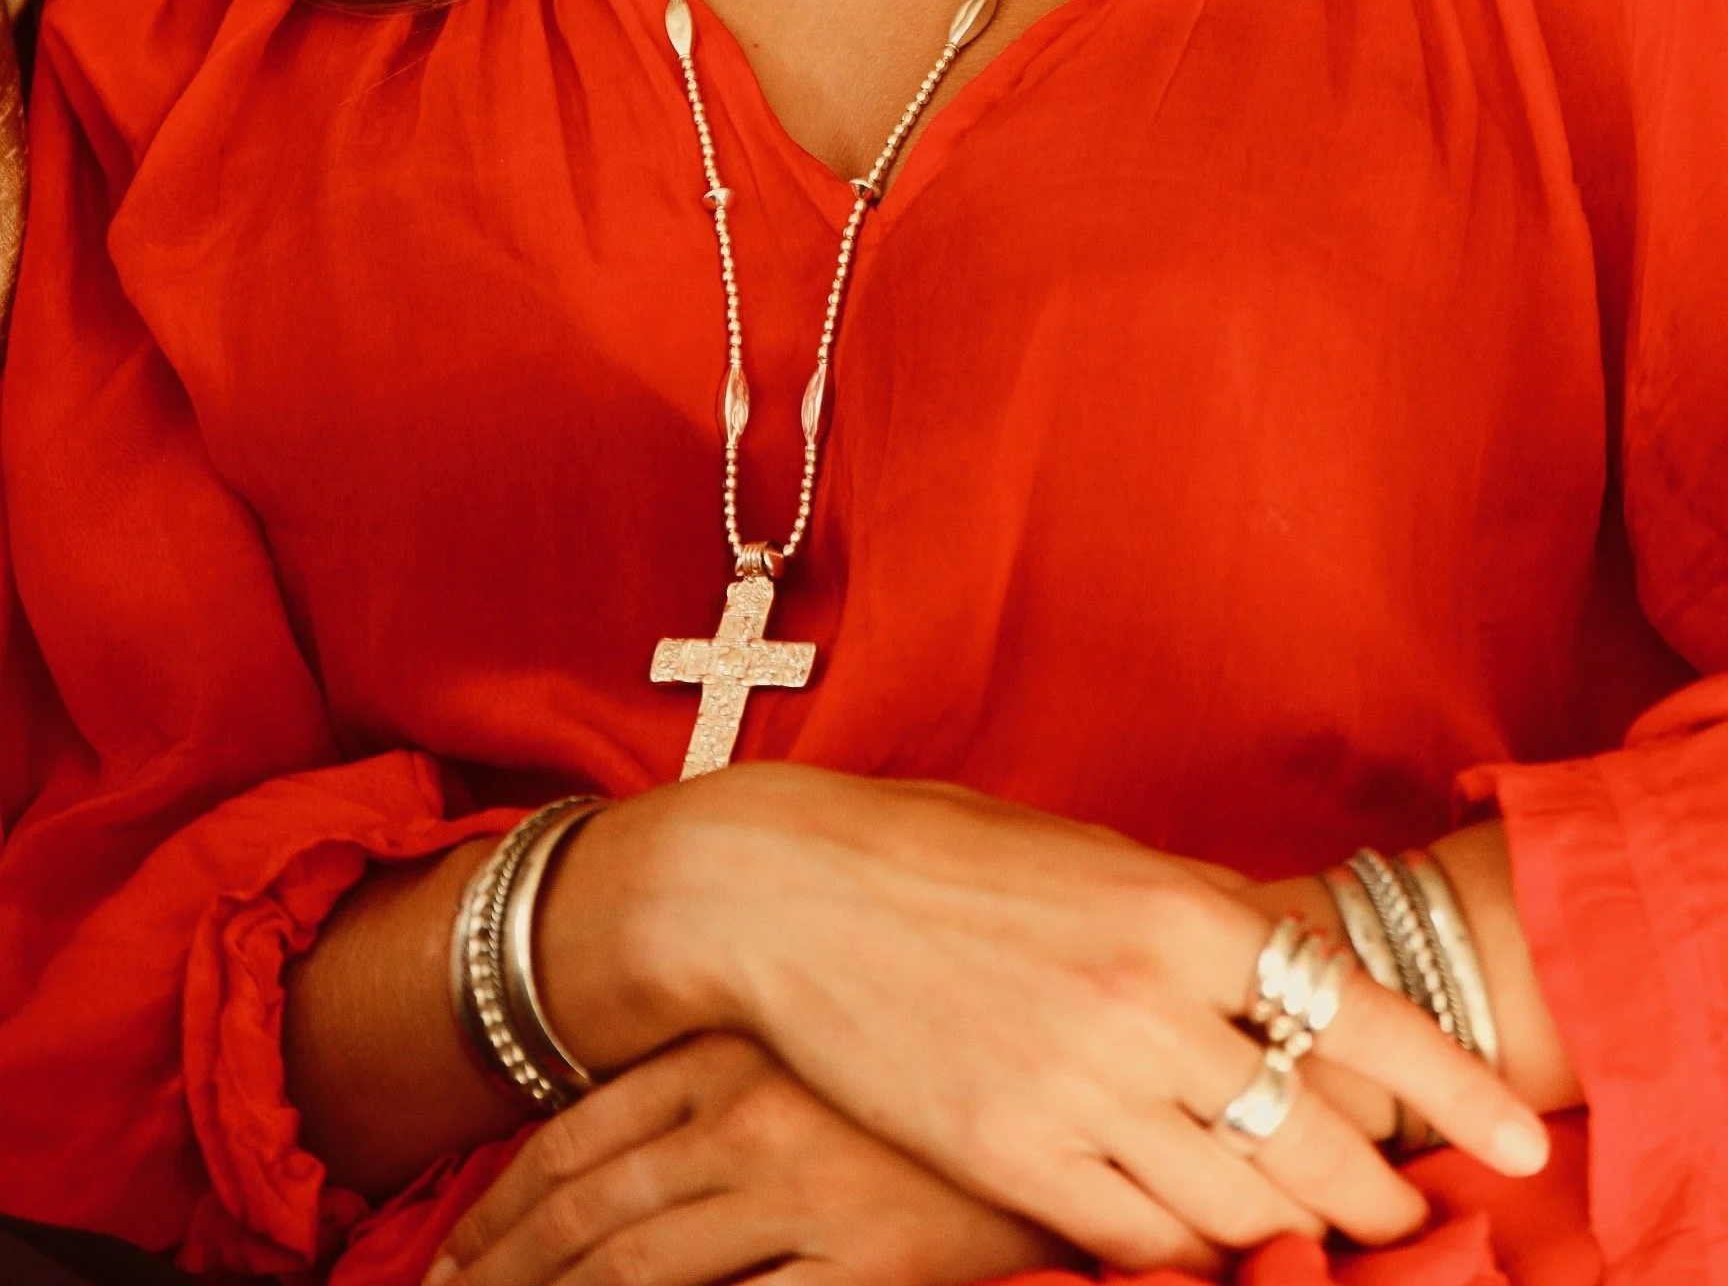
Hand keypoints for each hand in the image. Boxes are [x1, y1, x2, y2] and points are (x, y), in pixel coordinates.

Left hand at [429, 1032, 1075, 1285]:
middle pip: (585, 1213)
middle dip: (502, 1270)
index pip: (578, 1138)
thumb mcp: (839, 1004)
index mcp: (736, 1044)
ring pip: (637, 1270)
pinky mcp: (869, 1259)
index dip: (502, 1208)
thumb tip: (674, 1092)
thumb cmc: (968, 999)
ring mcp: (804, 1191)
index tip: (455, 1257)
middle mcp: (749, 1115)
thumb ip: (751, 1042)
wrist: (1105, 1043)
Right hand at [544, 768, 1550, 1273]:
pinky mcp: (1010, 1153)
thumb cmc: (941, 850)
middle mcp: (1151, 1001)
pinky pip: (1138, 1240)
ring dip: (1302, 1230)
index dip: (1452, 1087)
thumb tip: (1277, 974)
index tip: (1514, 1141)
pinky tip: (1211, 1251)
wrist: (786, 887)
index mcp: (1181, 905)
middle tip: (1418, 1212)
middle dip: (1384, 1187)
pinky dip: (1190, 1254)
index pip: (1360, 1013)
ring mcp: (1081, 1086)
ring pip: (1242, 1200)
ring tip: (1333, 1242)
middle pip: (1317, 1132)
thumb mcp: (1093, 854)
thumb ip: (1190, 918)